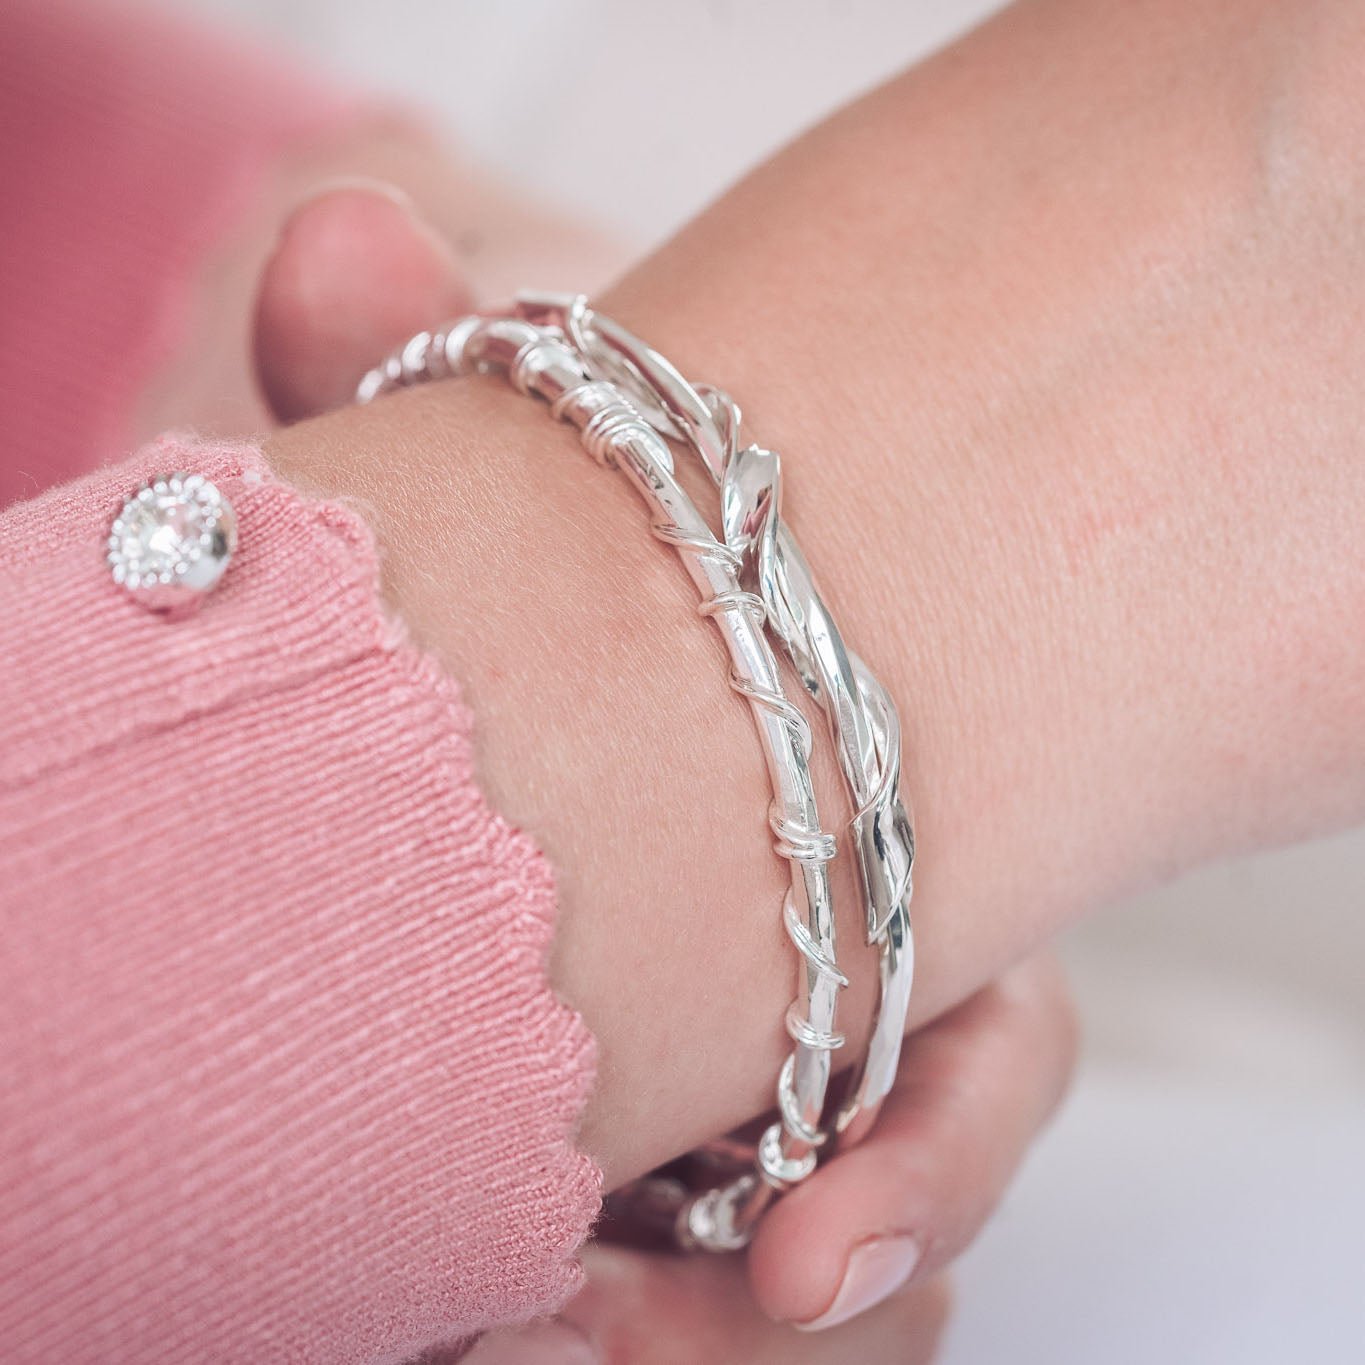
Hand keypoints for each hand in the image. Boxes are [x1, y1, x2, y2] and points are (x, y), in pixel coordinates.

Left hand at [253, 187, 1076, 1358]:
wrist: (472, 680)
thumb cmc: (530, 591)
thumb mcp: (496, 496)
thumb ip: (421, 385)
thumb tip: (341, 239)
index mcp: (844, 871)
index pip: (976, 1047)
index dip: (932, 1161)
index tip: (811, 1250)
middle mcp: (807, 998)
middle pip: (882, 1204)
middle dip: (789, 1306)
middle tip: (623, 1329)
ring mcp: (718, 1099)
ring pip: (774, 1297)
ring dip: (674, 1347)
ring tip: (530, 1338)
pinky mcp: (626, 1167)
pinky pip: (662, 1315)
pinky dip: (596, 1337)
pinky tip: (469, 1313)